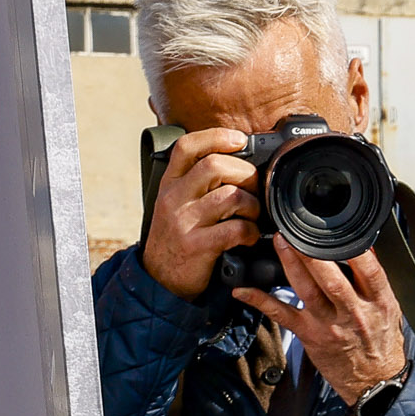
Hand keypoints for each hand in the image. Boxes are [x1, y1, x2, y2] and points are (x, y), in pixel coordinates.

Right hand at [141, 128, 260, 299]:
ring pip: (231, 196)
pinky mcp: (197, 245)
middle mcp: (174, 198)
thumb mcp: (176, 203)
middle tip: (255, 188)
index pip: (187, 146)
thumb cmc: (177, 237)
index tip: (240, 140)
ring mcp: (185, 221)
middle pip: (216, 166)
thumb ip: (197, 183)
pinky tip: (249, 236)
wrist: (159, 278)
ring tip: (253, 215)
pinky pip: (235, 229)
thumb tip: (237, 163)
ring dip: (252, 205)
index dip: (216, 137)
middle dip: (246, 174)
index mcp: (170, 183)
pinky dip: (251, 231)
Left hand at [234, 239, 407, 403]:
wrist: (374, 381)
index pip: (370, 271)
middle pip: (333, 279)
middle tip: (296, 232)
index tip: (339, 231)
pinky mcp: (310, 335)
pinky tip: (244, 290)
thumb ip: (376, 281)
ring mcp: (330, 325)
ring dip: (291, 266)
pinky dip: (260, 301)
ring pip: (307, 291)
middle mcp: (354, 313)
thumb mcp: (390, 309)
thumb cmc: (382, 342)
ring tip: (280, 243)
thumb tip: (364, 248)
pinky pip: (282, 315)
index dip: (355, 250)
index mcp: (379, 302)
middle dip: (313, 254)